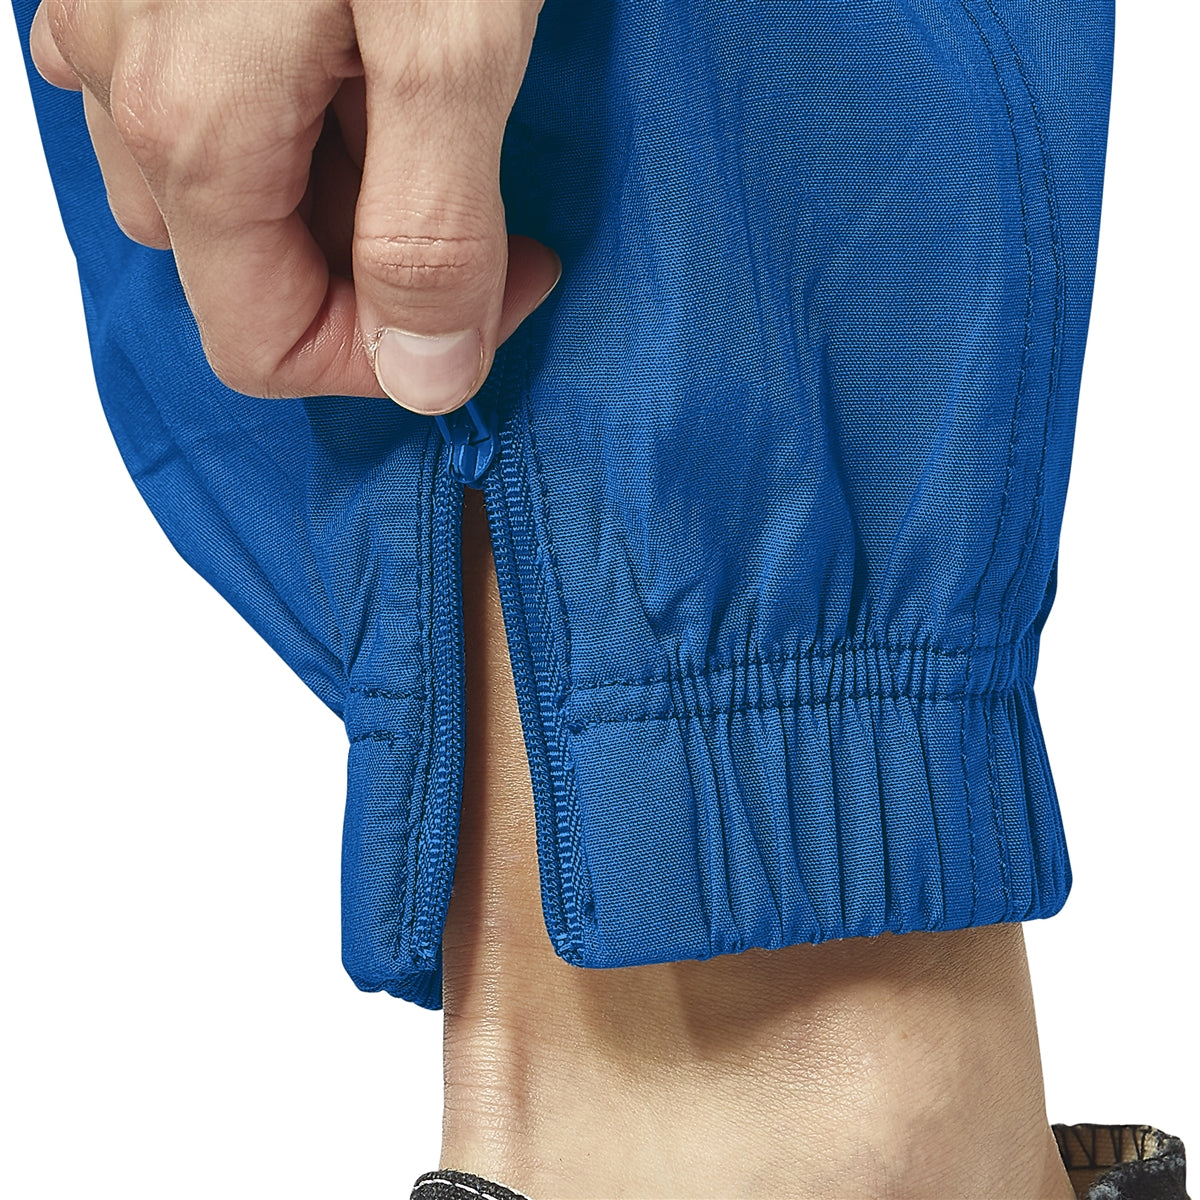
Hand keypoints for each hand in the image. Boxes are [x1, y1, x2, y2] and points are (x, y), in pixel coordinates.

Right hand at [30, 0, 560, 412]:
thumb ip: (431, 230)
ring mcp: (114, 16)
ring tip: (419, 106)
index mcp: (200, 137)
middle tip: (479, 199)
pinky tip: (339, 62)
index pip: (268, 348)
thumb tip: (426, 377)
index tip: (506, 284)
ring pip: (213, 193)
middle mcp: (127, 88)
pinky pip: (183, 101)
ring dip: (325, 195)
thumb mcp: (455, 41)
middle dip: (370, 273)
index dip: (392, 354)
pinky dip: (271, 123)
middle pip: (245, 277)